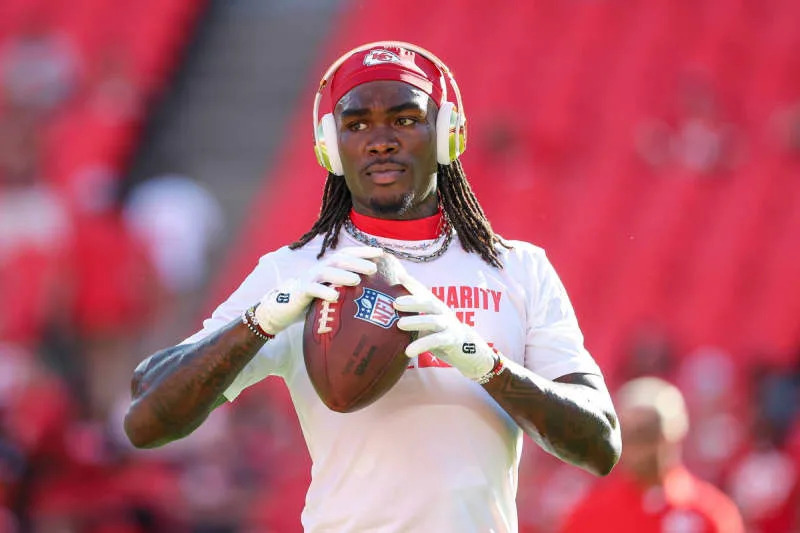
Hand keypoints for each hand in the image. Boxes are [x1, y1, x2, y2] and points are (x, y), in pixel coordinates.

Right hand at [255, 246, 382, 334]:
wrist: (284, 310)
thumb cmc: (314, 302)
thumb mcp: (333, 293)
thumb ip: (349, 291)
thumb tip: (376, 294)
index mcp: (330, 267)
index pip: (347, 254)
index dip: (363, 251)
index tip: (381, 252)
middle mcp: (320, 269)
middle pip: (339, 260)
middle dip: (357, 261)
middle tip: (374, 267)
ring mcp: (309, 278)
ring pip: (326, 272)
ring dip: (342, 274)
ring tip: (357, 280)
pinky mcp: (300, 291)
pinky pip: (312, 289)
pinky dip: (323, 291)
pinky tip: (335, 296)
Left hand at [393, 286, 494, 379]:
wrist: (468, 349)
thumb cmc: (441, 334)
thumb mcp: (427, 323)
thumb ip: (413, 317)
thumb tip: (388, 314)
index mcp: (435, 306)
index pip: (423, 292)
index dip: (412, 283)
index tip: (399, 275)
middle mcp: (442, 312)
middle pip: (428, 303)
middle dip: (412, 301)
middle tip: (395, 303)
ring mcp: (448, 325)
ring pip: (432, 321)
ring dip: (416, 321)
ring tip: (399, 325)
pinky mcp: (452, 340)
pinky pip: (436, 341)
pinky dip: (422, 345)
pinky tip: (409, 351)